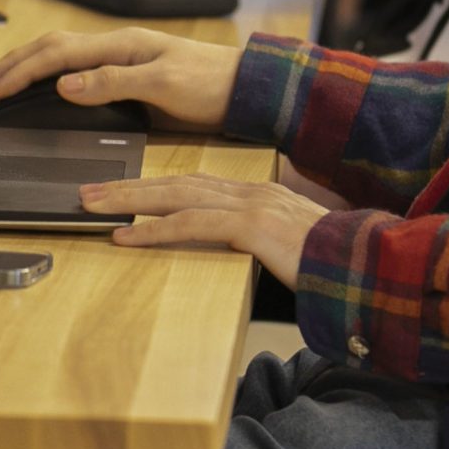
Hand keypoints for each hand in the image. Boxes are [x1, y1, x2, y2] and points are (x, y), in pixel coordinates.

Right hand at [0, 28, 240, 131]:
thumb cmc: (210, 84)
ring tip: (2, 83)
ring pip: (62, 58)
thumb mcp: (163, 84)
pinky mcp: (130, 76)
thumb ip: (112, 82)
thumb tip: (63, 84)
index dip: (20, 70)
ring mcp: (122, 60)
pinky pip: (78, 71)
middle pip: (52, 49)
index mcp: (120, 45)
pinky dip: (51, 77)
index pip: (57, 53)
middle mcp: (116, 48)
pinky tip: (45, 88)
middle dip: (13, 65)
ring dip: (28, 68)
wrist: (245, 89)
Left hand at [82, 173, 331, 288]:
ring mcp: (250, 205)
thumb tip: (224, 242)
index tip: (117, 188)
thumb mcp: (281, 245)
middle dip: (126, 185)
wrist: (362, 268)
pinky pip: (193, 224)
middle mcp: (248, 191)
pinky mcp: (252, 227)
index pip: (190, 181)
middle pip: (174, 181)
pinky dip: (155, 229)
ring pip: (175, 196)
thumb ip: (252, 237)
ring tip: (91, 205)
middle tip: (86, 190)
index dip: (150, 184)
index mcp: (253, 193)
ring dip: (128, 200)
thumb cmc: (324, 264)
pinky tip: (126, 235)